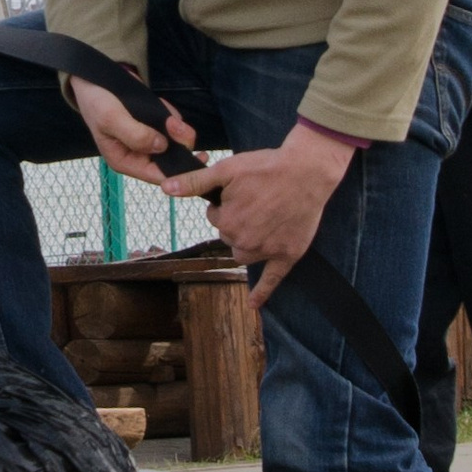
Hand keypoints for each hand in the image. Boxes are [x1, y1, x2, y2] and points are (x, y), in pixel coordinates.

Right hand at [66, 71, 202, 183]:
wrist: (93, 76)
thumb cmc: (96, 101)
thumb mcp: (111, 118)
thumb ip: (136, 135)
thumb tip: (161, 146)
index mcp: (124, 160)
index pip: (156, 174)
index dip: (177, 171)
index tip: (195, 158)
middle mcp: (137, 154)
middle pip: (169, 159)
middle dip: (178, 142)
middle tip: (176, 124)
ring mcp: (146, 139)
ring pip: (174, 142)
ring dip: (176, 127)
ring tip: (167, 115)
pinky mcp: (152, 125)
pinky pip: (171, 126)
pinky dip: (171, 116)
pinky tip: (161, 104)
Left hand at [163, 120, 349, 300]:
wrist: (306, 171)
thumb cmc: (266, 167)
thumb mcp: (226, 169)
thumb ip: (195, 182)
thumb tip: (165, 188)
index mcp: (227, 222)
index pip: (215, 217)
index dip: (225, 202)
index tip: (241, 190)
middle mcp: (244, 241)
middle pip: (229, 235)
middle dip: (236, 220)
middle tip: (256, 199)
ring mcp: (267, 251)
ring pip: (244, 254)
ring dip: (246, 242)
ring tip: (261, 220)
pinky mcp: (287, 255)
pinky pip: (272, 279)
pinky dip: (262, 292)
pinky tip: (253, 304)